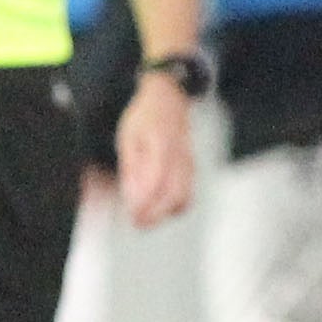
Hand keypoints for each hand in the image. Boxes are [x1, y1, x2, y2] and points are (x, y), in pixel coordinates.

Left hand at [115, 74, 195, 227]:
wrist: (168, 99)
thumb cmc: (145, 117)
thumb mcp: (129, 138)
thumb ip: (132, 169)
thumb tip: (132, 198)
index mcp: (162, 144)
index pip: (157, 182)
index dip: (145, 203)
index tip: (132, 216)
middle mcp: (180, 155)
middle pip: (175, 195)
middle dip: (156, 214)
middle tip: (138, 223)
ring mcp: (189, 162)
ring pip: (184, 197)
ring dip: (165, 213)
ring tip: (146, 219)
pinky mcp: (192, 168)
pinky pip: (187, 193)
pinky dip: (173, 206)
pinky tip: (158, 208)